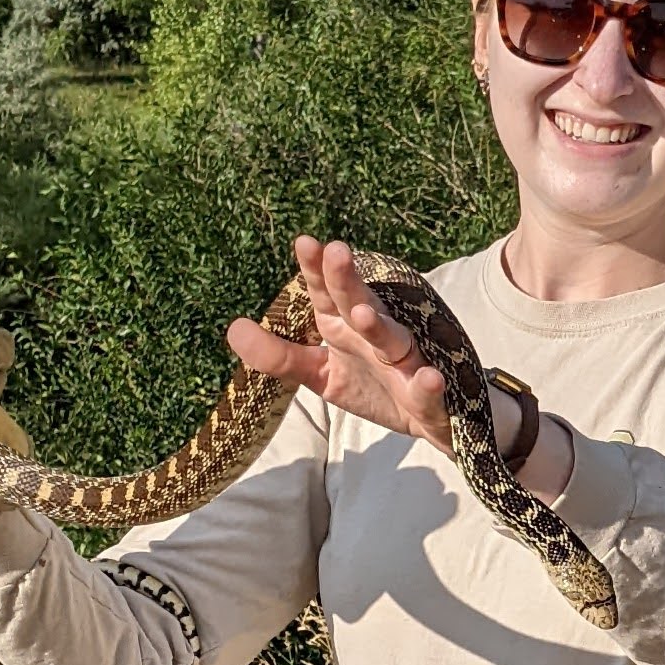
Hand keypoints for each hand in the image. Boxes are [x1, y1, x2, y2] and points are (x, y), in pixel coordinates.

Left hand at [227, 237, 453, 445]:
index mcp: (346, 328)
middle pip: (361, 304)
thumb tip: (233, 329)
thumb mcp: (320, 375)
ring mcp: (405, 364)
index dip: (316, 270)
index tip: (305, 243)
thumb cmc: (374, 388)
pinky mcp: (427, 399)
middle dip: (348, 281)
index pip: (327, 293)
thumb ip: (279, 355)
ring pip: (395, 341)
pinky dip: (429, 385)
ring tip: (363, 314)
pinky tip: (428, 379)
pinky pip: (429, 391)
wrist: (430, 421)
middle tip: (336, 252)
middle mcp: (376, 337)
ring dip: (380, 327)